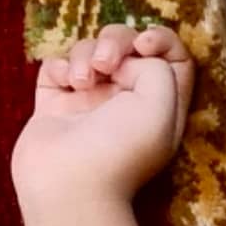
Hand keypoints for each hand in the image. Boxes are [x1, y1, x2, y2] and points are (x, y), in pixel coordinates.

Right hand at [11, 22, 193, 213]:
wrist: (68, 187)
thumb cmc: (120, 149)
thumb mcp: (162, 102)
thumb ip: (158, 65)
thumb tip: (126, 59)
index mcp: (160, 105)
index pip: (172, 57)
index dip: (161, 39)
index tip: (143, 43)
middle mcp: (126, 103)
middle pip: (127, 46)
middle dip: (115, 40)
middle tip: (106, 63)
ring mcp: (88, 104)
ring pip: (88, 52)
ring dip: (84, 54)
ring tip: (81, 82)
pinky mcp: (54, 107)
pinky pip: (55, 67)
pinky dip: (58, 66)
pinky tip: (64, 85)